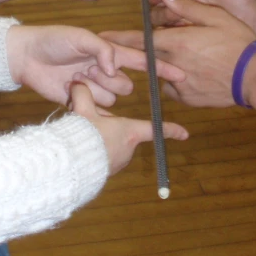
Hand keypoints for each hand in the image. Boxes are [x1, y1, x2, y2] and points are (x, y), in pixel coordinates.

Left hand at [6, 24, 185, 107]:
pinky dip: (95, 110)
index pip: (140, 59)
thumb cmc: (52, 40)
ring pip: (110, 97)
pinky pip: (98, 111)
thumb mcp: (80, 36)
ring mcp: (93, 87)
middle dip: (111, 80)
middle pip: (125, 84)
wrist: (24, 57)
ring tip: (73, 78)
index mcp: (108, 51)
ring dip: (96, 91)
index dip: (160, 67)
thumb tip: (115, 67)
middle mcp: (104, 70)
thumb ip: (102, 48)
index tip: (180, 74)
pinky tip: (86, 104)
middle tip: (87, 70)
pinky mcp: (80, 102)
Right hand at [69, 82, 188, 175]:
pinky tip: (77, 145)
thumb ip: (83, 94)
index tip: (185, 134)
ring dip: (98, 134)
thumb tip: (77, 83)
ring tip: (80, 131)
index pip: (155, 129)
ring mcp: (117, 162)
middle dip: (106, 122)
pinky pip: (101, 154)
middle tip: (89, 117)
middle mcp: (128, 149)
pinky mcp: (104, 171)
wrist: (70, 166)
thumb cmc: (84, 137)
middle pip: (122, 129)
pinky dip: (92, 147)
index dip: (170, 129)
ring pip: (110, 141)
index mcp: (130, 132)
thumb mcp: (83, 111)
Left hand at [103, 0, 255, 108]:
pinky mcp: (187, 99)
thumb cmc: (238, 42)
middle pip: (146, 59)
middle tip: (120, 55)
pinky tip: (190, 74)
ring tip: (177, 63)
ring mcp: (179, 85)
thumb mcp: (215, 16)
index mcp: (176, 42)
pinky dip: (175, 82)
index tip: (101, 39)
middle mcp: (172, 65)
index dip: (118, 39)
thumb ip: (187, 6)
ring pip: (160, 74)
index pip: (138, 40)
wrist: (255, 77)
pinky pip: (173, 89)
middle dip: (134, 56)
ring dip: (160, 68)